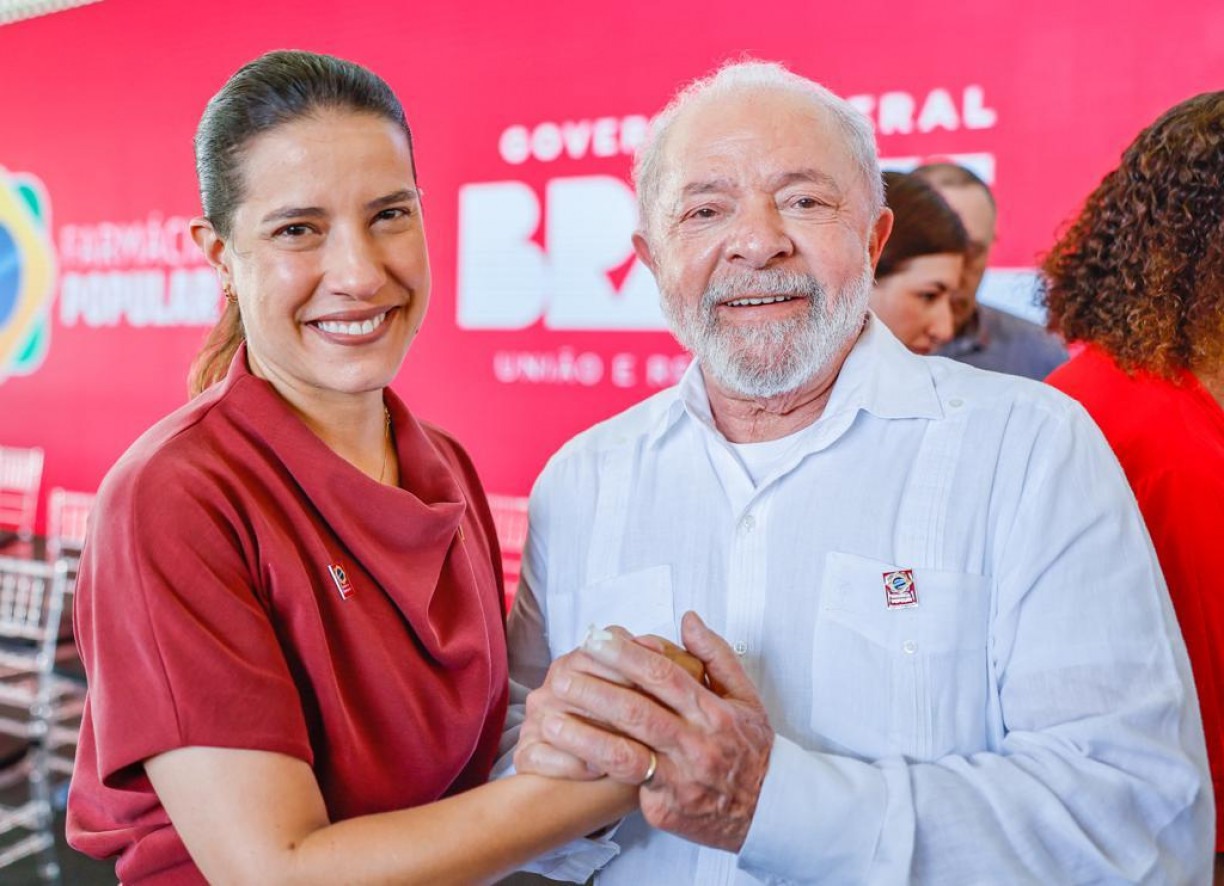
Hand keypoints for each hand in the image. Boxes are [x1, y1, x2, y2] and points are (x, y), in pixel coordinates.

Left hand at [527, 612, 774, 851]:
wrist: (770, 812)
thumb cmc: (751, 748)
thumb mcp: (746, 697)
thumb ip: (716, 656)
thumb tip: (687, 619)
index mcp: (714, 713)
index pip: (664, 676)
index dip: (627, 656)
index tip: (597, 639)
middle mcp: (697, 745)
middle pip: (637, 712)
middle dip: (594, 691)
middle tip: (562, 674)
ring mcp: (680, 781)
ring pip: (623, 755)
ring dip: (583, 736)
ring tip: (550, 719)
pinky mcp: (665, 811)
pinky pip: (626, 788)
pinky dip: (596, 772)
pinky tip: (567, 757)